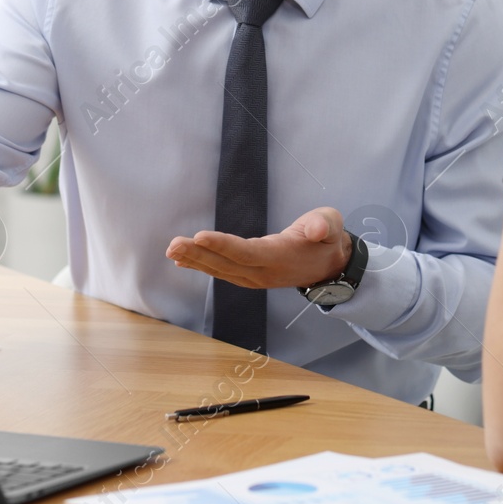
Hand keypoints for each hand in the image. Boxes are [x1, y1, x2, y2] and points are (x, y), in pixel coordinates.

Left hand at [167, 207, 351, 288]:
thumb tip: (317, 229)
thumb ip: (324, 226)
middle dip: (199, 255)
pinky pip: (222, 272)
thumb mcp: (330, 225)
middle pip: (227, 264)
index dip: (223, 246)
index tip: (200, 237)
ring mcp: (255, 277)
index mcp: (281, 257)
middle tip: (174, 245)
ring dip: (195, 261)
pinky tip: (182, 261)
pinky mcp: (249, 276)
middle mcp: (264, 272)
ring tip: (172, 251)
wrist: (329, 266)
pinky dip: (201, 266)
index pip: (248, 252)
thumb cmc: (326, 239)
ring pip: (221, 270)